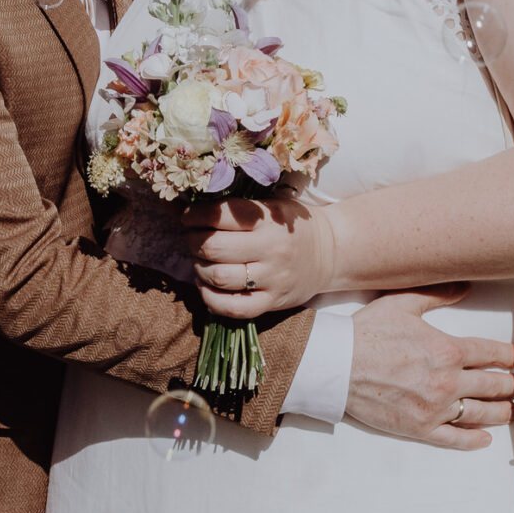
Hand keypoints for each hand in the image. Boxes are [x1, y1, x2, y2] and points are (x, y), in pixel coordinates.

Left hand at [183, 194, 337, 318]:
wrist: (331, 252)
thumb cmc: (293, 225)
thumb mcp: (271, 205)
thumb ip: (234, 207)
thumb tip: (181, 205)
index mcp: (269, 220)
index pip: (220, 215)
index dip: (194, 215)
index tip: (187, 216)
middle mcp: (271, 249)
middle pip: (214, 247)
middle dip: (193, 241)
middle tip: (192, 238)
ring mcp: (272, 279)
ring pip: (219, 277)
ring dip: (199, 268)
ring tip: (200, 260)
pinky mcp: (273, 303)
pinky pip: (233, 308)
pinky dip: (210, 299)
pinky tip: (206, 285)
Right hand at [344, 293, 513, 450]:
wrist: (336, 365)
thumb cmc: (366, 333)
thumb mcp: (404, 303)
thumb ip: (438, 295)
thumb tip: (465, 285)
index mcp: (449, 350)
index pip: (493, 354)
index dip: (512, 356)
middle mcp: (448, 381)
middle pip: (495, 386)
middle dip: (513, 384)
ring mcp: (436, 408)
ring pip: (483, 414)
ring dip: (503, 412)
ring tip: (511, 410)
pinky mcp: (420, 428)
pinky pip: (455, 439)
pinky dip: (474, 440)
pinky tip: (485, 438)